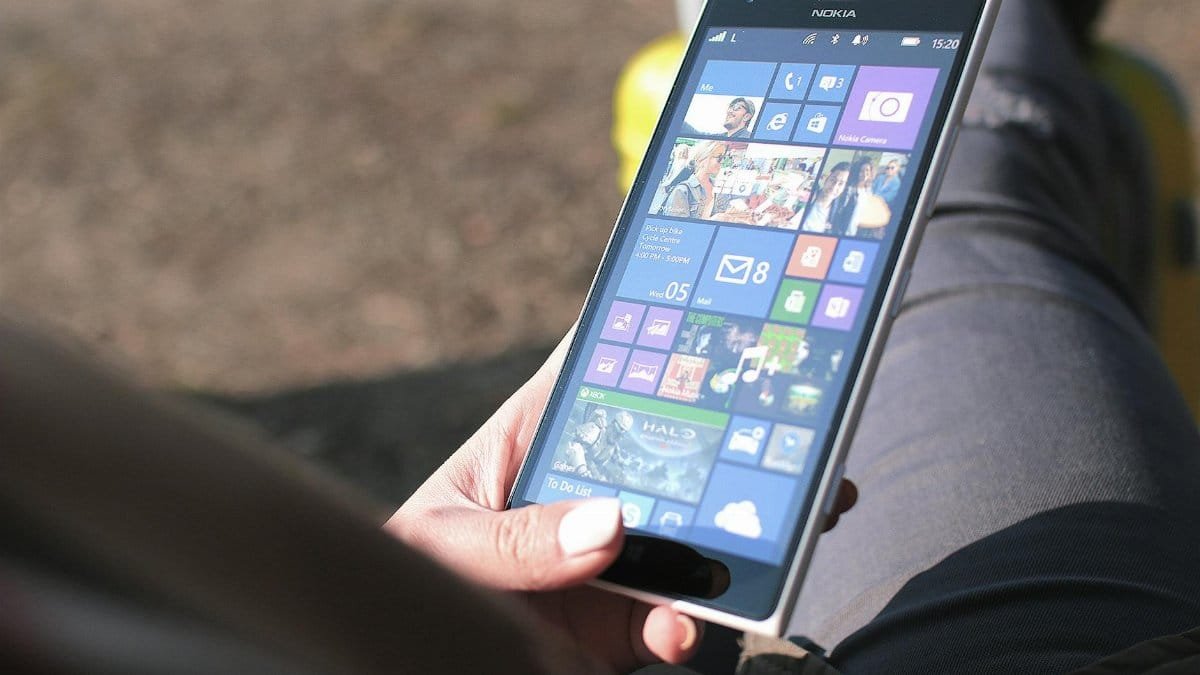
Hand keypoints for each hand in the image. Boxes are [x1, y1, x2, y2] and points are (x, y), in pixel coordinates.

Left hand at [386, 332, 856, 672]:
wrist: (419, 653)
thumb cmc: (412, 570)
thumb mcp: (443, 541)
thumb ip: (512, 538)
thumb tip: (607, 522)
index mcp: (549, 434)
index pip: (613, 367)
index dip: (668, 336)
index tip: (730, 322)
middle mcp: (597, 486)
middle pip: (683, 448)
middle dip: (747, 440)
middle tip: (802, 436)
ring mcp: (619, 555)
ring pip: (702, 534)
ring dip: (751, 532)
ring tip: (786, 528)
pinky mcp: (626, 622)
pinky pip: (676, 620)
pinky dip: (692, 624)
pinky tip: (684, 624)